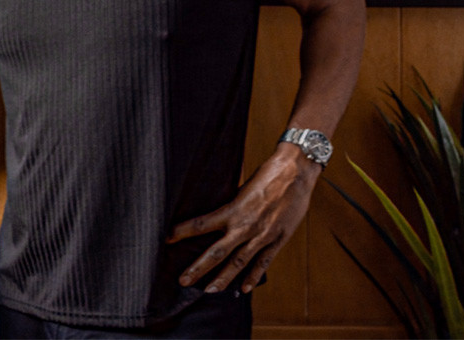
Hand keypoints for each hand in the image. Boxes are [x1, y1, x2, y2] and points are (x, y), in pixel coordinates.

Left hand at [168, 146, 320, 293]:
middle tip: (183, 280)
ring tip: (210, 291)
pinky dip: (253, 276)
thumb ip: (232, 202)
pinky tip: (244, 289)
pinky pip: (263, 262)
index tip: (167, 238)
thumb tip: (218, 210)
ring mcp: (262, 235)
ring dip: (223, 278)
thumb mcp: (244, 186)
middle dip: (198, 268)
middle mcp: (245, 226)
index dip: (183, 231)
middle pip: (217, 252)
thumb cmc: (268, 173)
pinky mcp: (277, 239)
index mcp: (233, 209)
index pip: (201, 223)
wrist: (296, 172)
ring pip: (238, 263)